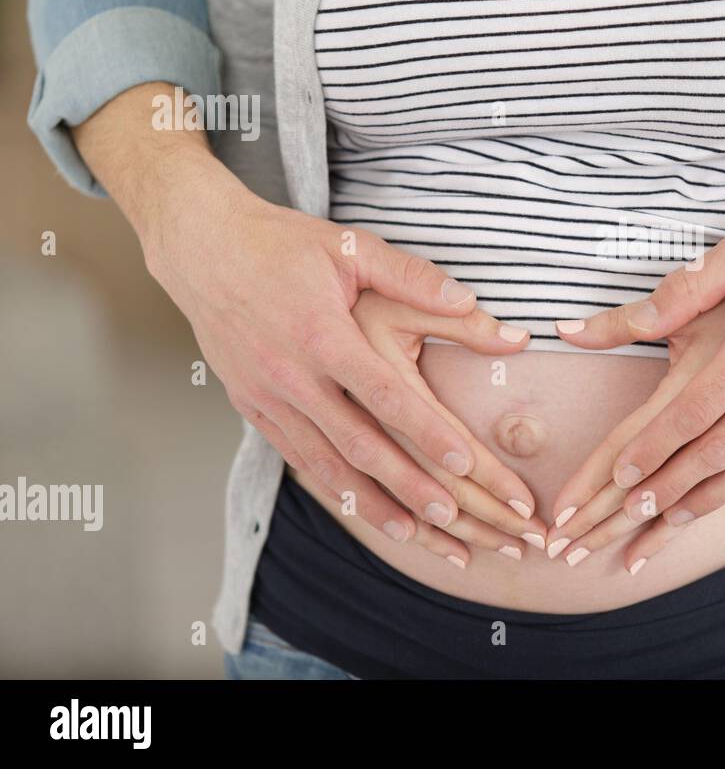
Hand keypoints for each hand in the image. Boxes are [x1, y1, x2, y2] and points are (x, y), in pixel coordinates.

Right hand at [141, 160, 532, 547]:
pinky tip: (362, 508)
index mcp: (322, 334)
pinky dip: (331, 488)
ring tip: (416, 533)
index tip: (468, 462)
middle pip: (359, 443)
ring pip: (326, 464)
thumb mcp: (351, 247)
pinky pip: (297, 458)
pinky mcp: (250, 407)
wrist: (201, 247)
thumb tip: (471, 300)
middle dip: (409, 485)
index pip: (385, 395)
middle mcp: (291, 374)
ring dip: (371, 502)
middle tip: (455, 518)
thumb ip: (413, 277)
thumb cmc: (283, 245)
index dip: (427, 432)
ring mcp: (266, 396)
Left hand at [547, 144, 724, 571]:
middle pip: (721, 450)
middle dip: (671, 485)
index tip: (620, 472)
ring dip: (708, 498)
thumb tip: (591, 322)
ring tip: (665, 518)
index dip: (655, 447)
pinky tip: (720, 494)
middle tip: (629, 510)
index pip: (696, 410)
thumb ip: (675, 294)